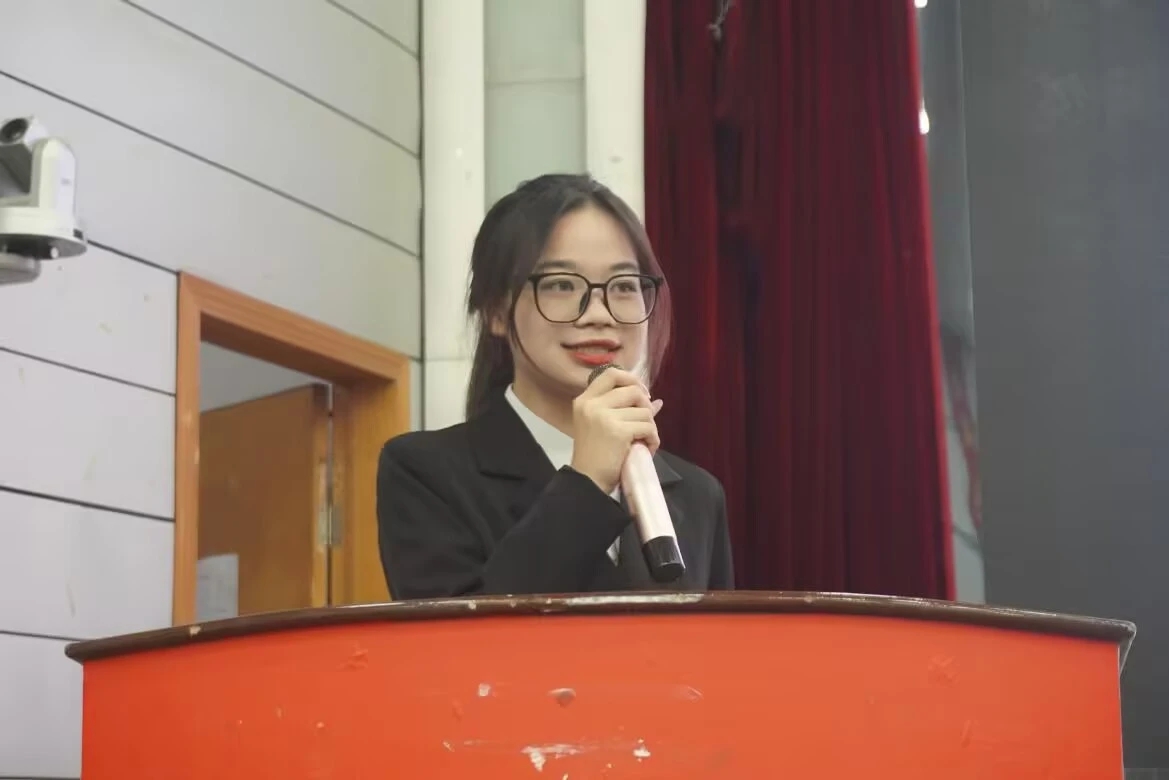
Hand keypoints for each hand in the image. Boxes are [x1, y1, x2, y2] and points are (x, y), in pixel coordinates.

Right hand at [569, 367, 663, 494]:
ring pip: (644, 410)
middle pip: (632, 389)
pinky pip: (648, 426)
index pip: (611, 373)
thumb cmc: (595, 456)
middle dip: (645, 405)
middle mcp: (591, 404)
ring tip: (643, 441)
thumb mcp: (605, 427)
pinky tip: (646, 449)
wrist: (588, 481)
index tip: (641, 394)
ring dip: (650, 427)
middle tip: (646, 422)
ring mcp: (603, 416)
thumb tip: (658, 402)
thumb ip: (627, 410)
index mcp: (584, 400)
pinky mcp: (618, 430)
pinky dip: (653, 439)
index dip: (631, 380)